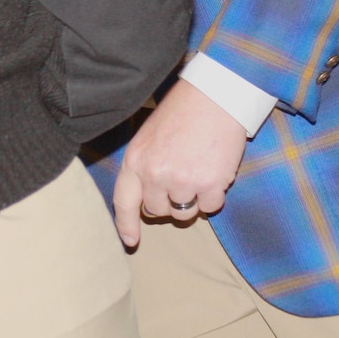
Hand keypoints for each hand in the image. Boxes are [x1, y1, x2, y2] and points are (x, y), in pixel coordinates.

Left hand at [112, 79, 247, 246]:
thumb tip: (148, 196)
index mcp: (136, 159)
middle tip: (182, 175)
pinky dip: (215, 194)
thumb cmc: (183, 111)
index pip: (124, 200)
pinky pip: (211, 207)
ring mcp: (182, 181)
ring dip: (193, 199)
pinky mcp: (209, 185)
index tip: (131, 241)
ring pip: (184, 213)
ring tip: (198, 168)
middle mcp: (155, 175)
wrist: (214, 96)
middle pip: (158, 211)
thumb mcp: (150, 134)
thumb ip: (145, 164)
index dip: (126, 224)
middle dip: (169, 200)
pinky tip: (215, 169)